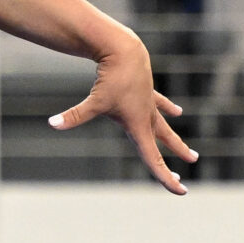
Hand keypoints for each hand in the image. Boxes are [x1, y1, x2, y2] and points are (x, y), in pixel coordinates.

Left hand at [48, 35, 193, 193]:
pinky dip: (167, 108)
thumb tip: (52, 123)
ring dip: (175, 141)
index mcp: (139, 126)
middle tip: (183, 177)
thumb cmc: (110, 79)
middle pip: (162, 145)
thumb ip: (74, 116)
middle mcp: (147, 117)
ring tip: (190, 153)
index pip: (154, 159)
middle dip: (172, 162)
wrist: (125, 51)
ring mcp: (149, 104)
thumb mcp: (93, 101)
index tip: (181, 191)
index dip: (166, 178)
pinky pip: (160, 104)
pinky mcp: (147, 91)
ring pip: (165, 127)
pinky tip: (177, 111)